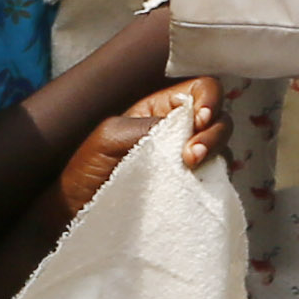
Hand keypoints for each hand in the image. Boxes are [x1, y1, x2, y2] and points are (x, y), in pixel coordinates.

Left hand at [57, 77, 224, 220]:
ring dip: (216, 153)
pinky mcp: (188, 188)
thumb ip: (149, 127)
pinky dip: (214, 179)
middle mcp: (178, 130)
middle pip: (219, 117)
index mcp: (160, 108)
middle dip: (214, 132)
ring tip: (192, 168)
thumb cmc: (87, 166)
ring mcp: (185, 160)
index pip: (201, 89)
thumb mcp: (111, 135)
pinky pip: (214, 179)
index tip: (199, 119)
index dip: (209, 99)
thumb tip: (185, 131)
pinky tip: (198, 187)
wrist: (77, 209)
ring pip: (221, 147)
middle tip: (191, 155)